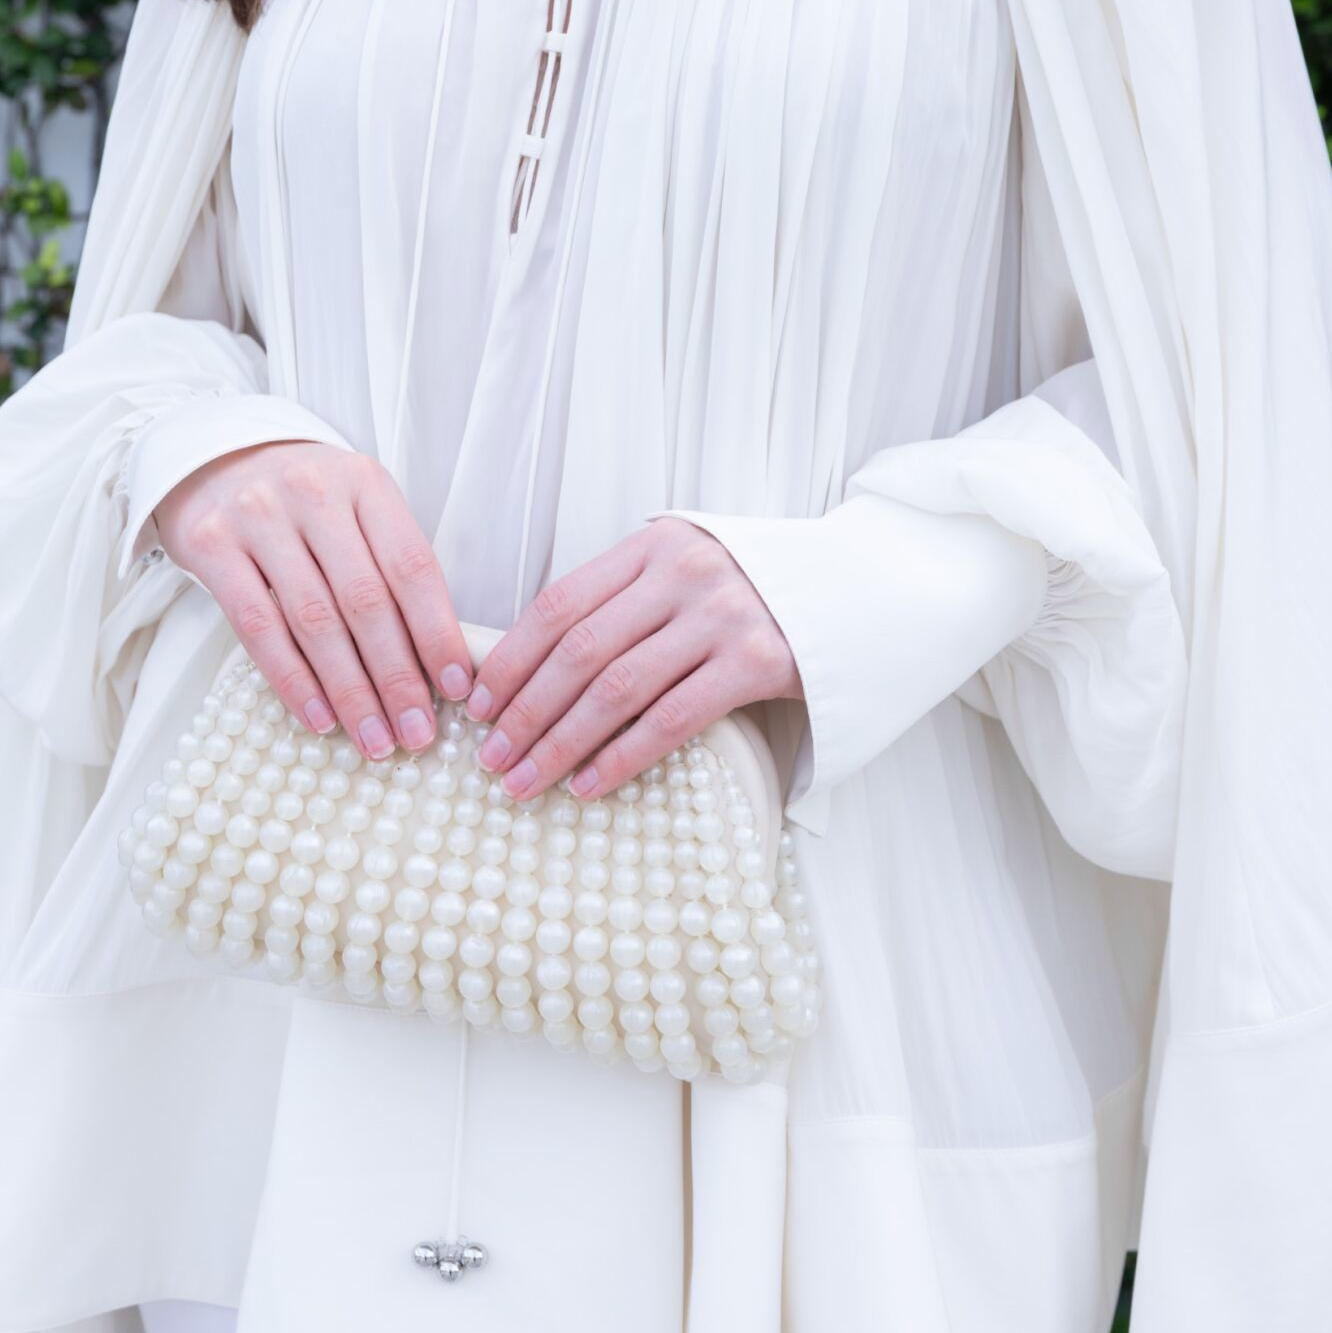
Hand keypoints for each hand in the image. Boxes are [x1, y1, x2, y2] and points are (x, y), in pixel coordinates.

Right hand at [154, 440, 472, 757]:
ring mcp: (258, 517)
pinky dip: (294, 680)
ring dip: (350, 691)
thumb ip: (391, 568)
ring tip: (375, 737)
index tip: (455, 686)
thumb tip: (435, 660)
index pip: (412, 567)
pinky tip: (320, 716)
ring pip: (314, 621)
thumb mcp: (357, 508)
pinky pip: (258, 628)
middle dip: (397, 677)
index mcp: (365, 483)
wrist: (214, 457)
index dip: (437, 632)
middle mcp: (313, 494)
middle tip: (417, 731)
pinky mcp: (211, 546)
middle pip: (366, 601)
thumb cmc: (302, 499)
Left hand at [464, 517, 801, 803]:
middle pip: (579, 651)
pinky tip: (589, 786)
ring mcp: (721, 616)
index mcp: (653, 546)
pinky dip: (621, 758)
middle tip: (491, 757)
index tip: (477, 704)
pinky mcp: (756, 662)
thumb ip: (625, 599)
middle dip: (524, 711)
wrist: (854, 587)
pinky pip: (671, 719)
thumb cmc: (754, 589)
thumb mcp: (686, 570)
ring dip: (560, 742)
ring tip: (525, 780)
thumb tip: (537, 667)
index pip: (559, 604)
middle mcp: (683, 574)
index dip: (511, 658)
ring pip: (616, 689)